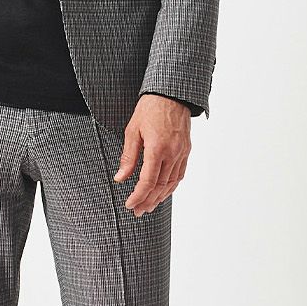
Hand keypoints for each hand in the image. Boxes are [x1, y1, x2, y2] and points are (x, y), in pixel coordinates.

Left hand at [116, 95, 191, 214]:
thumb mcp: (132, 130)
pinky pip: (180, 174)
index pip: (148, 181)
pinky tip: (163, 192)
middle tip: (137, 211)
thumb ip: (128, 157)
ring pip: (172, 183)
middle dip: (148, 201)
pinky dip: (171, 187)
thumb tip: (120, 178)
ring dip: (160, 197)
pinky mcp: (186, 150)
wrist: (172, 94)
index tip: (130, 205)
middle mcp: (172, 153)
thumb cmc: (150, 108)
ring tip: (149, 206)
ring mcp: (182, 152)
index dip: (138, 196)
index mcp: (157, 148)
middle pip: (160, 186)